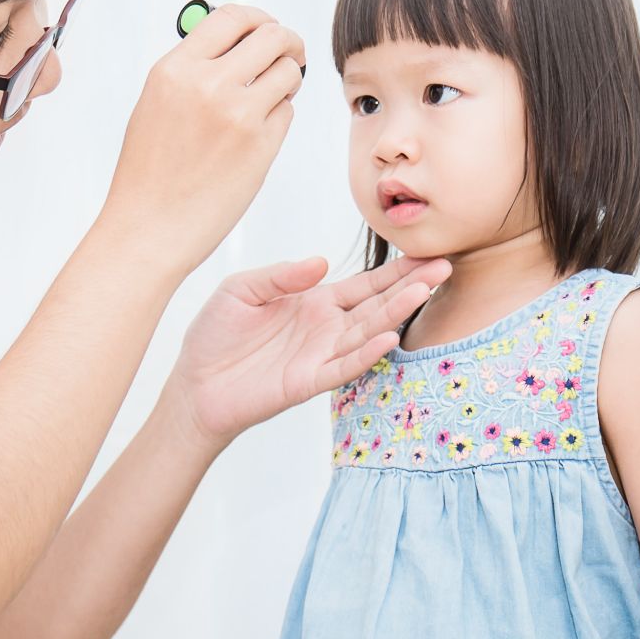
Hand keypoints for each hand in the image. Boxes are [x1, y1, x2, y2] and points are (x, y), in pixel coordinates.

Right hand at [101, 4, 306, 274]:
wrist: (149, 228)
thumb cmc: (150, 173)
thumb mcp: (156, 104)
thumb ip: (192, 70)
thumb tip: (233, 43)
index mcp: (175, 69)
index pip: (232, 17)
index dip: (258, 19)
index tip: (266, 29)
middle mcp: (207, 84)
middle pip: (272, 36)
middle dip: (287, 43)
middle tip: (290, 56)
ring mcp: (238, 114)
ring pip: (288, 72)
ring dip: (288, 80)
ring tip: (270, 99)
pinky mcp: (261, 145)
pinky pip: (287, 112)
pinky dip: (280, 116)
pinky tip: (257, 135)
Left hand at [162, 254, 452, 451]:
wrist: (194, 385)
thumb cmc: (216, 336)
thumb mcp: (241, 291)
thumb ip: (280, 275)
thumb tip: (321, 261)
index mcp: (314, 301)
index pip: (364, 283)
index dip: (395, 270)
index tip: (427, 253)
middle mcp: (326, 328)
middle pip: (376, 304)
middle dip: (410, 286)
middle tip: (445, 266)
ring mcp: (320, 355)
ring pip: (366, 331)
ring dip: (395, 313)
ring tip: (423, 290)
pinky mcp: (307, 381)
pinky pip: (343, 366)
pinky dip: (365, 353)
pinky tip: (388, 336)